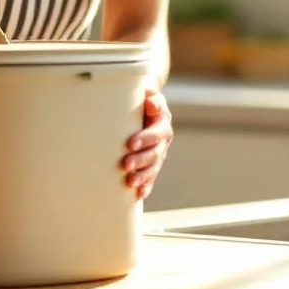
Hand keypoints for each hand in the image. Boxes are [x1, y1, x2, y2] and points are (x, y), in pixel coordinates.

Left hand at [120, 84, 172, 199]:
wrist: (146, 107)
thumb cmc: (142, 99)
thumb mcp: (148, 94)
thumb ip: (151, 98)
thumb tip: (151, 104)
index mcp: (162, 125)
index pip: (155, 133)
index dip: (144, 139)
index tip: (130, 143)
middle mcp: (163, 142)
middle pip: (154, 154)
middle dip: (140, 160)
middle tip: (125, 165)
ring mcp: (158, 155)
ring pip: (153, 168)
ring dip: (143, 176)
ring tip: (130, 183)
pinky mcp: (152, 164)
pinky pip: (151, 177)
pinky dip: (146, 186)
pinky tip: (139, 194)